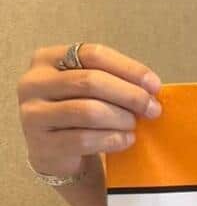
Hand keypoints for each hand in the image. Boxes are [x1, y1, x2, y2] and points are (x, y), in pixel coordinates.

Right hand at [17, 43, 163, 180]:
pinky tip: (125, 140)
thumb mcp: (89, 88)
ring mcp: (32, 114)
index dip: (129, 68)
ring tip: (134, 125)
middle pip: (91, 81)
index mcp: (47, 59)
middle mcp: (33, 83)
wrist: (54, 151)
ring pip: (88, 111)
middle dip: (130, 95)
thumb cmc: (77, 111)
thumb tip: (151, 88)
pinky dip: (112, 139)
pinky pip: (84, 140)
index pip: (93, 54)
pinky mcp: (40, 145)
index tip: (155, 85)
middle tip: (152, 109)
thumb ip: (113, 80)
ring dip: (121, 118)